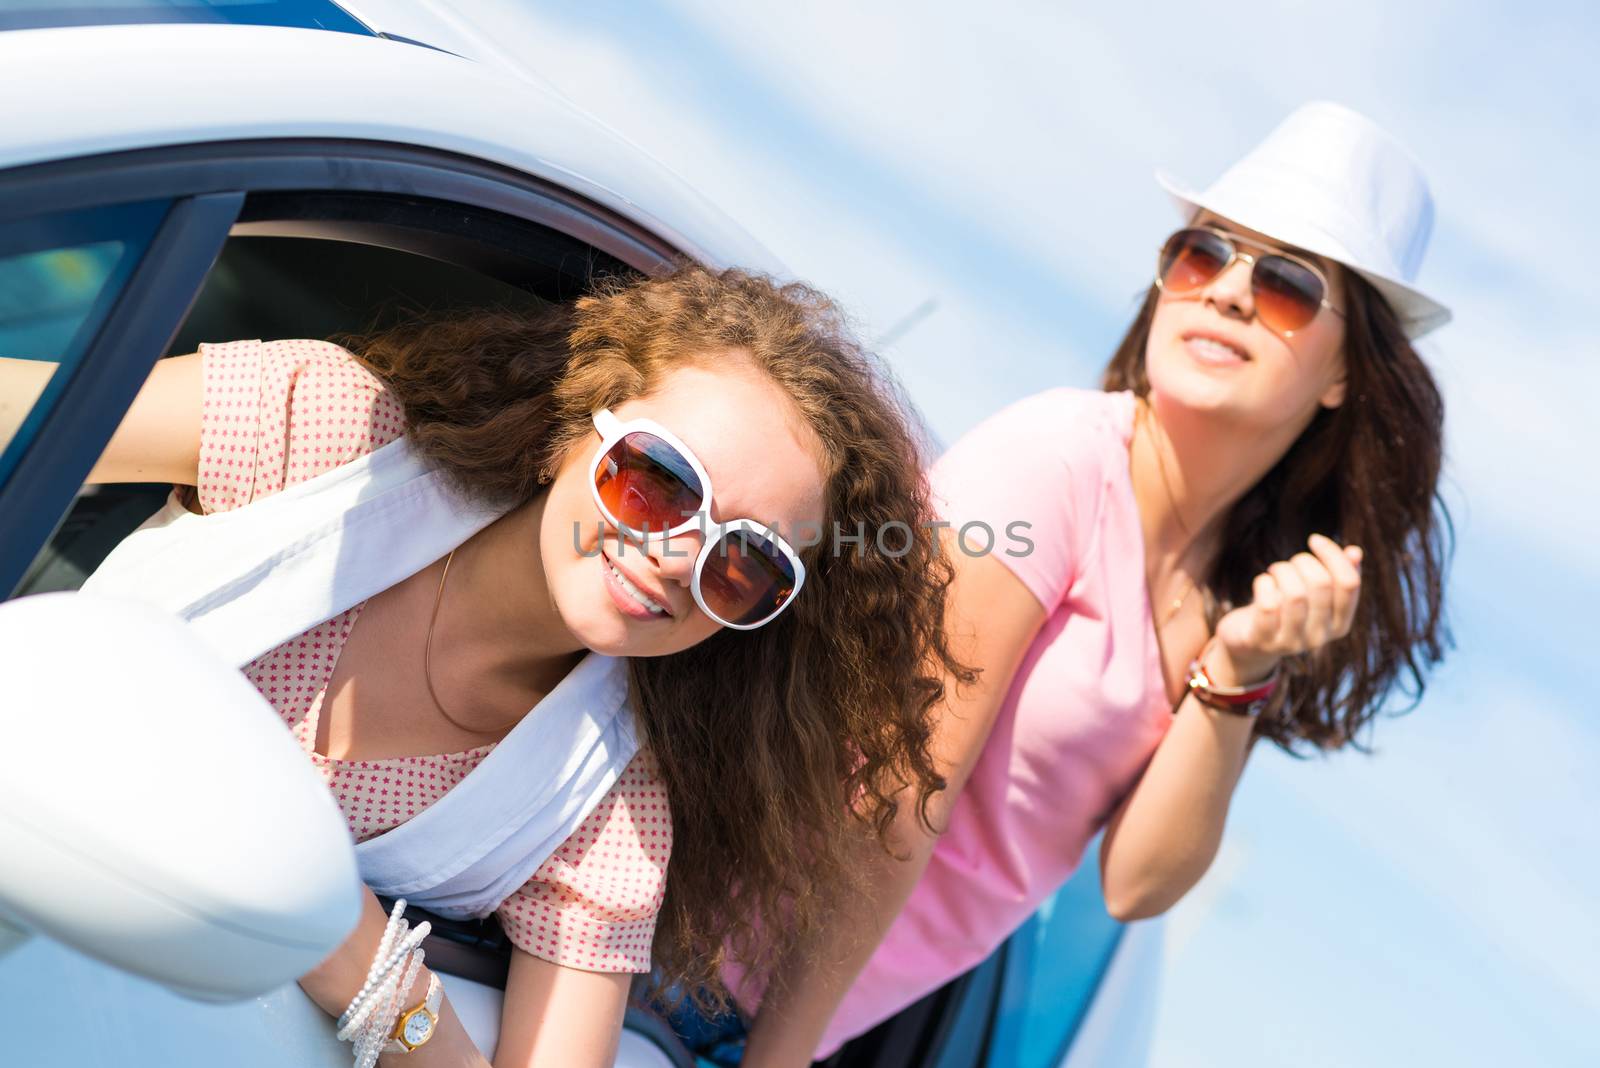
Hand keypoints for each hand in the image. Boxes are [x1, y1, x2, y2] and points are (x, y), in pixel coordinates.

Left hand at [1210, 534, 1362, 685]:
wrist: (1251, 642)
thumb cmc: (1286, 609)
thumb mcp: (1313, 593)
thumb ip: (1336, 574)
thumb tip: (1355, 552)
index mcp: (1340, 624)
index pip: (1349, 583)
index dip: (1333, 555)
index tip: (1315, 540)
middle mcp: (1321, 637)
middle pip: (1321, 584)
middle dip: (1303, 561)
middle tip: (1289, 563)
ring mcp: (1292, 642)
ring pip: (1295, 594)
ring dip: (1282, 571)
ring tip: (1274, 570)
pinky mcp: (1264, 641)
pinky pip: (1268, 605)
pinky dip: (1263, 584)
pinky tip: (1262, 583)